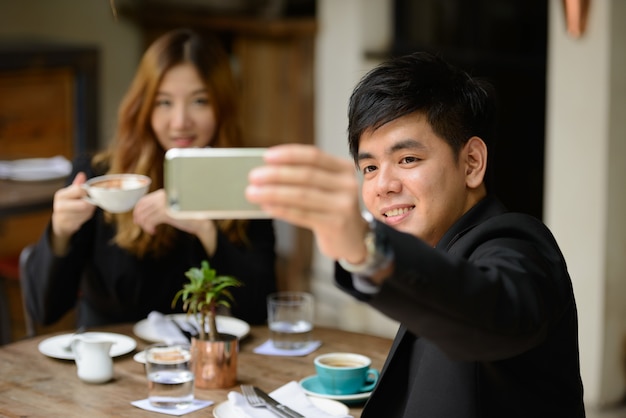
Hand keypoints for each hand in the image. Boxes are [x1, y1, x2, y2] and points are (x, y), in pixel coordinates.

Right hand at [51, 172, 96, 253]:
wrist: (60, 223)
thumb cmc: (69, 206)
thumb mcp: (71, 194)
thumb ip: (78, 185)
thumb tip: (82, 174)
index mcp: (61, 195)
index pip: (80, 190)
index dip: (88, 192)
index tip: (89, 194)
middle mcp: (59, 205)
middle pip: (84, 204)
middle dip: (90, 204)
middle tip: (89, 204)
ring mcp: (62, 217)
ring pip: (85, 213)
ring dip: (89, 212)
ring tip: (85, 210)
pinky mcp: (66, 226)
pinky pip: (82, 221)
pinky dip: (85, 218)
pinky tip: (81, 217)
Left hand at [133, 189, 217, 254]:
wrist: (199, 221)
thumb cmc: (186, 216)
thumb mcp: (171, 207)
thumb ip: (160, 206)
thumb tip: (144, 213)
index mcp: (163, 194)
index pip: (144, 200)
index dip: (138, 209)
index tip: (138, 218)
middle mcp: (162, 197)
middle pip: (142, 207)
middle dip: (139, 218)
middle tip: (141, 226)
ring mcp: (164, 204)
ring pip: (145, 216)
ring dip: (145, 225)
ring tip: (151, 230)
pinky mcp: (166, 213)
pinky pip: (150, 221)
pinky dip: (149, 228)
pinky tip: (154, 231)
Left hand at [246, 144, 368, 262]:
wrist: (352, 239)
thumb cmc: (331, 209)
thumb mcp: (325, 188)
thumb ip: (304, 177)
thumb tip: (266, 171)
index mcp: (343, 168)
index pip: (314, 156)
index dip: (289, 155)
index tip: (266, 157)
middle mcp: (347, 184)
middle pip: (306, 175)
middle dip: (276, 175)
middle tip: (253, 177)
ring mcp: (344, 205)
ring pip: (302, 195)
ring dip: (273, 193)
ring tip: (253, 193)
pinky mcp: (336, 224)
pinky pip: (303, 214)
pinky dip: (282, 210)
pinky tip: (266, 208)